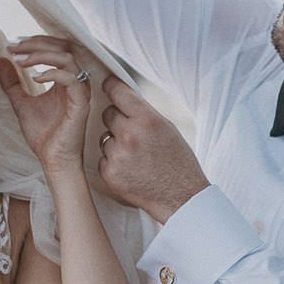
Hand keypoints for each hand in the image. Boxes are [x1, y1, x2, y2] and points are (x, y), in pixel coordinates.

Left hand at [0, 38, 92, 176]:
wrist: (52, 159)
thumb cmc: (43, 134)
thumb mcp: (20, 102)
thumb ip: (12, 82)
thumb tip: (0, 59)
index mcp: (64, 79)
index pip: (56, 48)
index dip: (35, 42)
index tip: (13, 44)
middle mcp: (75, 81)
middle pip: (63, 47)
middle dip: (36, 44)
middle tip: (15, 47)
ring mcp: (80, 90)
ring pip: (67, 58)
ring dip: (42, 55)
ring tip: (21, 60)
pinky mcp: (81, 102)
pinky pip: (70, 78)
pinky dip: (51, 73)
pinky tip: (34, 78)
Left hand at [95, 74, 208, 224]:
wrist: (181, 197)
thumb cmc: (178, 162)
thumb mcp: (167, 129)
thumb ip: (144, 113)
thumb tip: (122, 97)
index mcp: (147, 119)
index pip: (118, 91)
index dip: (111, 86)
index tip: (107, 85)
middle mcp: (130, 134)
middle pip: (107, 114)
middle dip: (116, 120)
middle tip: (130, 132)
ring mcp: (117, 155)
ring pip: (104, 138)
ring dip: (114, 143)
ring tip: (135, 156)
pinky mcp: (109, 173)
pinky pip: (103, 158)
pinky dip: (112, 162)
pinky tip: (130, 169)